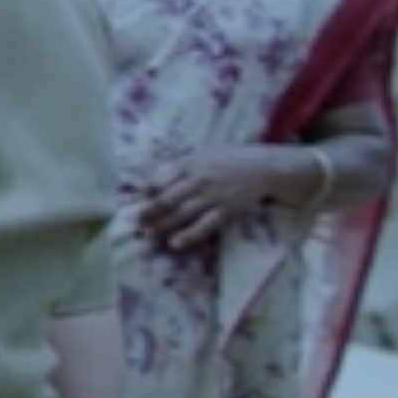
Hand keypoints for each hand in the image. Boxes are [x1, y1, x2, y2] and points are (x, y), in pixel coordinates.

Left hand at [125, 146, 292, 254]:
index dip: (145, 193)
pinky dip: (190, 235)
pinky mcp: (227, 211)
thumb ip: (177, 167)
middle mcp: (198, 180)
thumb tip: (151, 183)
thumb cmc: (228, 160)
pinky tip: (176, 243)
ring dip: (163, 226)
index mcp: (189, 164)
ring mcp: (212, 197)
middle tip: (136, 223)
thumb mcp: (200, 154)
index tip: (134, 202)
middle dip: (149, 213)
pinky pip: (205, 226)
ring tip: (149, 235)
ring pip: (182, 214)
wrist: (263, 167)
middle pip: (167, 199)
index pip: (160, 179)